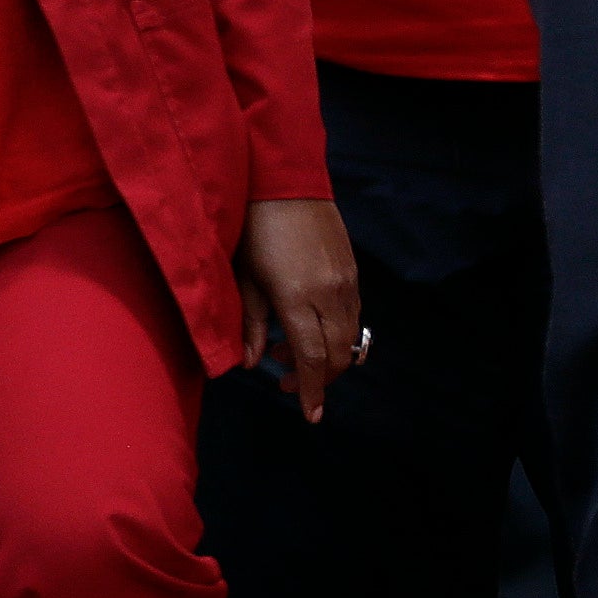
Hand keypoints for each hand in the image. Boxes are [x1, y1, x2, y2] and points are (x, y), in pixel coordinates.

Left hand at [237, 197, 362, 423]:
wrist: (285, 181)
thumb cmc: (253, 230)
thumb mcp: (243, 279)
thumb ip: (251, 324)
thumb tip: (251, 363)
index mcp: (299, 298)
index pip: (314, 358)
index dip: (312, 390)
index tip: (311, 416)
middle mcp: (331, 292)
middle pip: (339, 353)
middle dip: (320, 378)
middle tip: (287, 383)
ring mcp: (346, 280)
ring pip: (350, 335)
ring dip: (327, 355)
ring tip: (289, 353)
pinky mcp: (352, 268)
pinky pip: (353, 313)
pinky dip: (336, 331)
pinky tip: (309, 327)